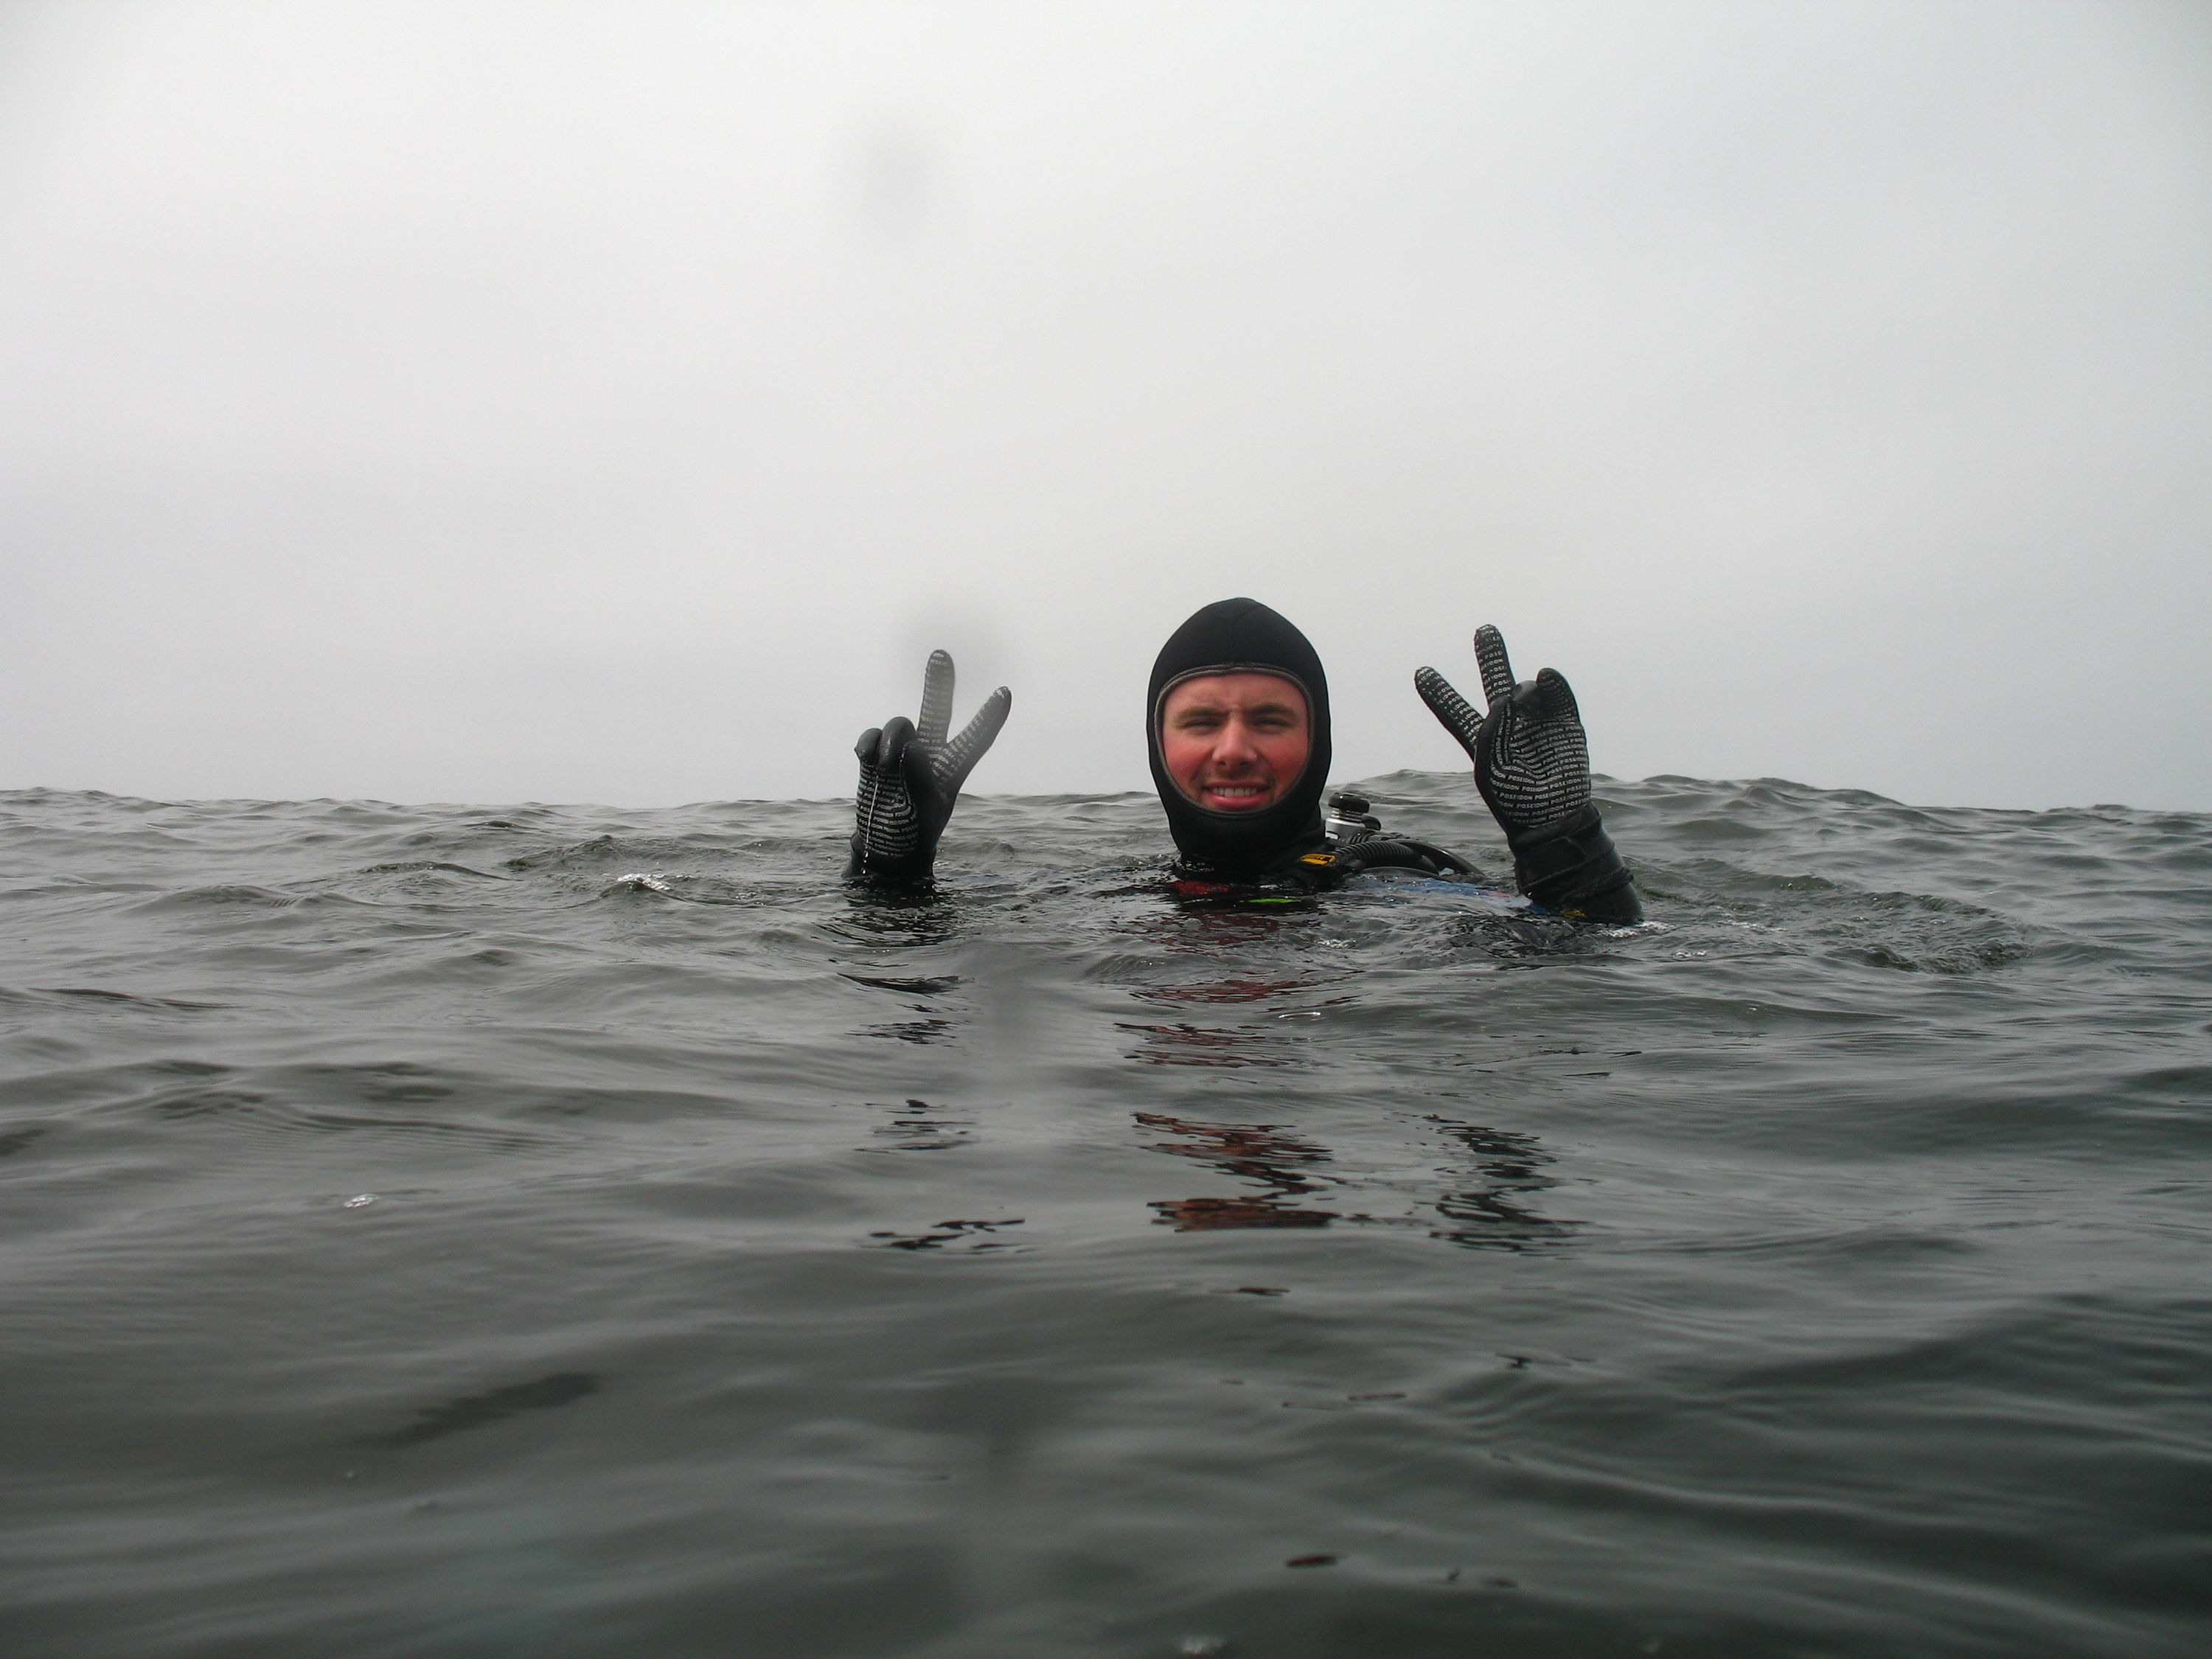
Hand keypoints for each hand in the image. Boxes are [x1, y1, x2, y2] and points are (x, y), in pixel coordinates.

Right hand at [849, 651, 1010, 883]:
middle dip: (938, 683)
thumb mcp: (925, 810)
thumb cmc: (913, 833)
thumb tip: (911, 747)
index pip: (975, 739)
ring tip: (888, 764)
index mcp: (952, 768)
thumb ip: (920, 777)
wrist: (884, 849)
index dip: (990, 717)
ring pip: (899, 725)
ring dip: (892, 739)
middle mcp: (929, 754)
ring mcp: (900, 754)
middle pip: (937, 711)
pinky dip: (869, 743)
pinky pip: (872, 736)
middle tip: (942, 655)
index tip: (1005, 692)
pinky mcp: (875, 759)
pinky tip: (867, 758)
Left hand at [1414, 625, 1588, 837]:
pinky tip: (1544, 675)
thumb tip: (1509, 695)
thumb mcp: (1490, 770)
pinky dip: (1552, 681)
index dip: (1439, 692)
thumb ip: (1492, 731)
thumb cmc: (1515, 801)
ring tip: (1523, 699)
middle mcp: (1509, 722)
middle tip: (1484, 630)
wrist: (1553, 818)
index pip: (1455, 710)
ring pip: (1527, 686)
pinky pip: (1558, 692)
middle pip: (1495, 682)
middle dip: (1490, 656)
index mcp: (1481, 737)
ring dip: (1523, 688)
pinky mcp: (1565, 720)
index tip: (1421, 672)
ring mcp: (1538, 718)